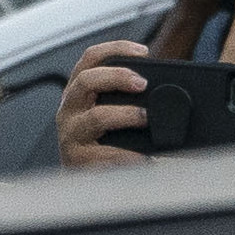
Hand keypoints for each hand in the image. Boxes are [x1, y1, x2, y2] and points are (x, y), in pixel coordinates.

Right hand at [58, 41, 154, 170]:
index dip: (115, 48)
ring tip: (146, 119)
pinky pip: (104, 155)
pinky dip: (127, 155)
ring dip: (126, 115)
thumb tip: (165, 86)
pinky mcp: (77, 161)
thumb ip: (125, 96)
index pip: (90, 58)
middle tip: (143, 84)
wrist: (81, 186)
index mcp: (77, 92)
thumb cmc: (101, 143)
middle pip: (87, 80)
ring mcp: (70, 135)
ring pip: (96, 117)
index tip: (143, 52)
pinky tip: (143, 157)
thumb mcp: (106, 112)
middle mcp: (68, 109)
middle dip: (118, 77)